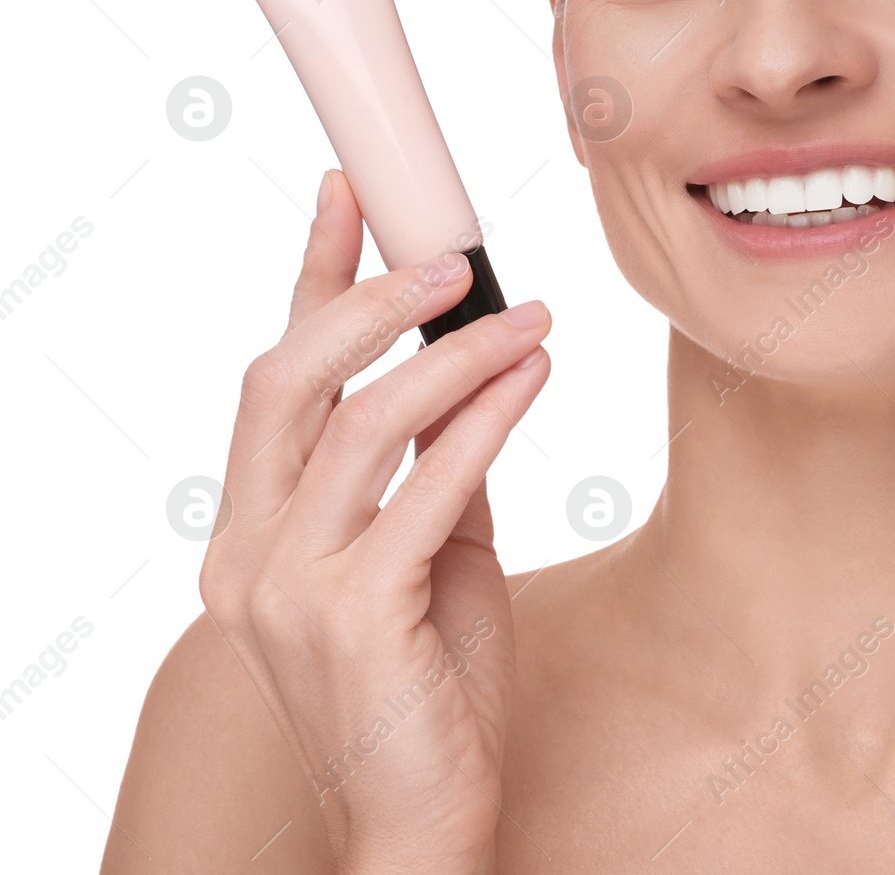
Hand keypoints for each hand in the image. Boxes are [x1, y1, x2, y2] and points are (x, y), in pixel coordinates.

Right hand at [199, 168, 549, 871]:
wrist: (426, 813)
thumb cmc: (430, 685)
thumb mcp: (425, 557)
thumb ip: (428, 471)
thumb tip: (471, 378)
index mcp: (251, 534)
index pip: (274, 381)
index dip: (310, 279)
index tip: (347, 198)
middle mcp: (246, 554)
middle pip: (289, 381)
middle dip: (371, 300)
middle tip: (453, 257)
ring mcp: (288, 588)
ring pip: (364, 421)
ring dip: (457, 354)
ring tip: (532, 318)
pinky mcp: (354, 616)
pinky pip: (427, 485)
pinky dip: (485, 419)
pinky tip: (531, 377)